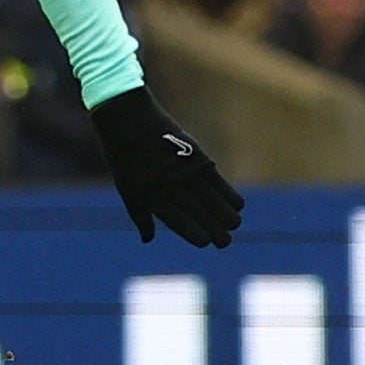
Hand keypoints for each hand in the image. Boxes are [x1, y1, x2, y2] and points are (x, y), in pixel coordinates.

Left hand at [89, 87, 243, 248]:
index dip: (193, 233)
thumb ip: (140, 215)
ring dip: (226, 214)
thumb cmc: (126, 160)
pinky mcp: (196, 156)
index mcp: (150, 196)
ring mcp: (184, 170)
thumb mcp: (126, 189)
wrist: (130, 122)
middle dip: (215, 229)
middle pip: (198, 212)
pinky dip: (228, 193)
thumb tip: (147, 241)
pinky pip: (217, 179)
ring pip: (212, 198)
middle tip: (226, 243)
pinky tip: (238, 206)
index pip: (177, 221)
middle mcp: (169, 185)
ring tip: (235, 225)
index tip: (206, 243)